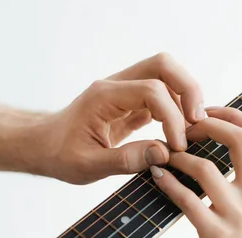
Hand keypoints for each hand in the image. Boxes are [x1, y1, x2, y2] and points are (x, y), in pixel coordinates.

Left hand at [27, 53, 206, 183]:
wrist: (43, 146)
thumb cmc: (60, 155)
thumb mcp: (88, 166)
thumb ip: (125, 160)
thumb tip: (163, 153)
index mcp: (103, 97)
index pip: (151, 91)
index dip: (172, 117)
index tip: (177, 146)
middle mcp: (115, 86)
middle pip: (163, 66)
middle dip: (188, 90)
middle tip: (198, 123)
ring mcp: (123, 91)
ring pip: (165, 76)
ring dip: (184, 98)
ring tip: (191, 130)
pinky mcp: (129, 102)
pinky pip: (160, 95)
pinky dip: (176, 109)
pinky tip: (178, 133)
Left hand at [150, 107, 241, 237]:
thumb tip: (224, 141)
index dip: (230, 115)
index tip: (203, 111)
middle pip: (241, 140)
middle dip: (207, 125)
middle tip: (181, 126)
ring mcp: (240, 218)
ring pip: (207, 168)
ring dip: (178, 155)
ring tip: (162, 153)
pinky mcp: (216, 236)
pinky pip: (187, 199)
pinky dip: (167, 183)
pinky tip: (155, 175)